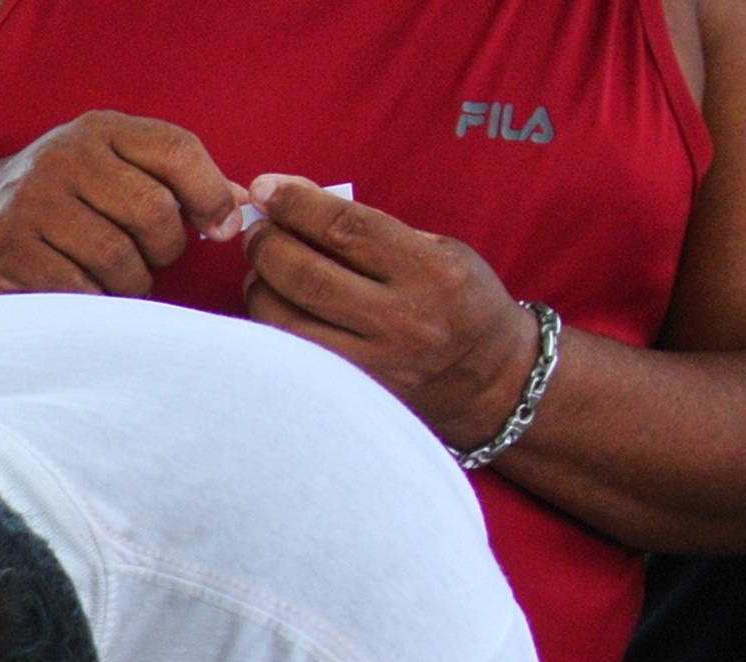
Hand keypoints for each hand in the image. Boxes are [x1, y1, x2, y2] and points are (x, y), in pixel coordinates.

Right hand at [0, 111, 241, 296]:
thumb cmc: (66, 199)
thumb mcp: (114, 168)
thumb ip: (175, 179)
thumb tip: (240, 208)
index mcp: (101, 130)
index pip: (177, 151)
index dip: (210, 194)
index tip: (219, 227)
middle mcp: (65, 158)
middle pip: (153, 212)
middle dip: (167, 248)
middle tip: (156, 259)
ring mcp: (33, 204)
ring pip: (118, 259)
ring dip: (133, 282)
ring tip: (123, 279)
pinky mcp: (10, 250)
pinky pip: (80, 289)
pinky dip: (98, 301)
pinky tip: (94, 294)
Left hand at [240, 176, 543, 450]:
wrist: (490, 378)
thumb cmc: (460, 300)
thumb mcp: (439, 251)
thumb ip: (375, 232)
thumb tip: (299, 202)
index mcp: (428, 270)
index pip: (347, 229)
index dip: (297, 205)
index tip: (265, 187)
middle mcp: (400, 318)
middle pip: (307, 275)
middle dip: (268, 245)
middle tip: (255, 230)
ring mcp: (373, 361)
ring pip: (287, 321)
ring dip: (260, 287)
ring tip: (259, 268)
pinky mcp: (352, 390)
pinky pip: (293, 353)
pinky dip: (269, 324)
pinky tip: (269, 304)